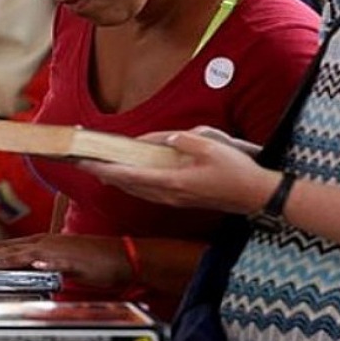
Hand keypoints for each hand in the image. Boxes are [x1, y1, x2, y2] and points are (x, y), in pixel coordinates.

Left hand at [0, 233, 132, 288]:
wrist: (121, 256)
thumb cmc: (92, 260)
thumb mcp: (59, 262)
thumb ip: (40, 263)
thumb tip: (25, 270)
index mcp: (39, 244)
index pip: (4, 248)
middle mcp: (44, 243)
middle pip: (7, 249)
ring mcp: (57, 250)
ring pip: (24, 254)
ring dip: (2, 259)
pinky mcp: (73, 260)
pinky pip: (55, 262)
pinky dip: (43, 263)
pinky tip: (34, 265)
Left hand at [76, 131, 279, 214]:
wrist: (257, 196)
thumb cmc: (236, 170)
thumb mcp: (210, 144)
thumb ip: (182, 140)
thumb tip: (162, 140)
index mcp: (171, 182)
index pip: (129, 175)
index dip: (104, 168)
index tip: (85, 163)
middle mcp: (168, 195)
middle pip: (126, 185)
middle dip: (103, 173)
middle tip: (82, 162)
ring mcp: (173, 200)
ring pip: (135, 191)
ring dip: (116, 179)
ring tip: (98, 167)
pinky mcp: (179, 200)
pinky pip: (148, 192)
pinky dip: (132, 182)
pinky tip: (127, 176)